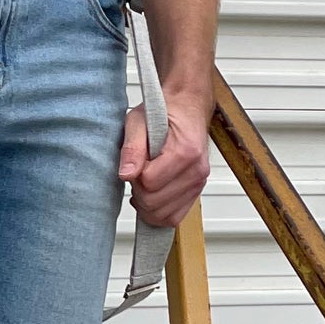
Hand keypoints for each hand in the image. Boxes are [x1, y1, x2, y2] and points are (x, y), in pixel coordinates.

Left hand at [118, 85, 212, 227]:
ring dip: (148, 204)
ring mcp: (199, 183)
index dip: (134, 175)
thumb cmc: (164, 111)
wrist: (187, 106)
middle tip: (138, 171)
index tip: (135, 162)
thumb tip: (126, 174)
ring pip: (164, 216)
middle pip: (155, 203)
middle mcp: (196, 170)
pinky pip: (175, 217)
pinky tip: (152, 193)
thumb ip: (131, 148)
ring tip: (145, 181)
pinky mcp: (197, 190)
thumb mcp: (138, 120)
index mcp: (185, 152)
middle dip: (139, 191)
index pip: (149, 183)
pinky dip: (159, 211)